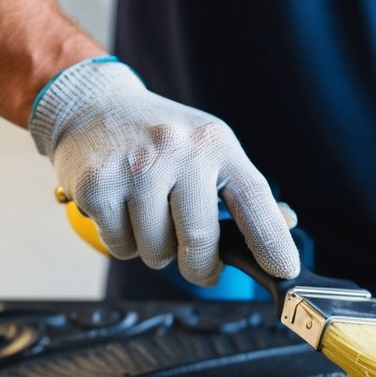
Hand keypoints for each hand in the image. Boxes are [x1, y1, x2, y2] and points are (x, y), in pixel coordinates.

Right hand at [29, 57, 299, 284]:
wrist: (92, 105)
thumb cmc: (161, 139)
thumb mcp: (209, 148)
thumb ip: (242, 193)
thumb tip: (284, 232)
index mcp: (215, 144)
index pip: (254, 198)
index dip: (272, 241)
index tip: (284, 271)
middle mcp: (178, 150)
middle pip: (200, 242)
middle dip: (200, 267)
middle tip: (196, 263)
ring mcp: (136, 168)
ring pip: (156, 252)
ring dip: (154, 249)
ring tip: (147, 212)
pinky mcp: (97, 185)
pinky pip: (119, 246)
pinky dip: (121, 240)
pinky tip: (120, 207)